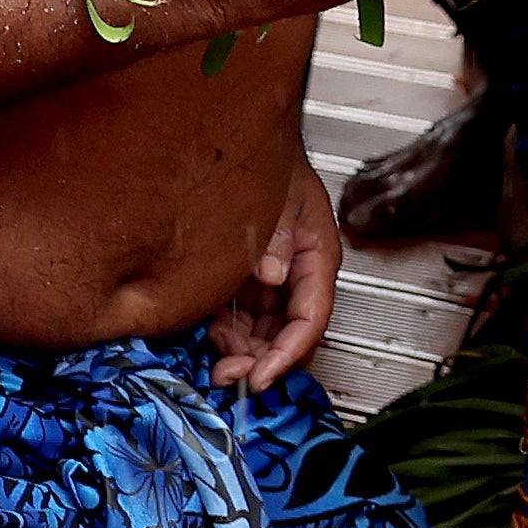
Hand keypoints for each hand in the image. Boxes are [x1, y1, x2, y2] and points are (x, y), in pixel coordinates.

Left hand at [202, 155, 342, 390]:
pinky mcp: (246, 286)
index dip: (286, 355)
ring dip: (242, 353)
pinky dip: (227, 336)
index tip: (261, 377)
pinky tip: (210, 334)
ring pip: (263, 335)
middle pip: (286, 336)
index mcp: (316, 261)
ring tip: (216, 357)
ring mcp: (271, 285)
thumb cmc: (277, 171)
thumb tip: (272, 274)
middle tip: (228, 375)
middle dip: (260, 361)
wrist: (251, 151)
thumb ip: (277, 237)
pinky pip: (241, 322)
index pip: (310, 321)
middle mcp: (296, 279)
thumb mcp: (285, 199)